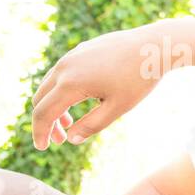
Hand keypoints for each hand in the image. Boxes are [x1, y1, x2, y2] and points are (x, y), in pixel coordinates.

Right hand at [31, 24, 162, 148]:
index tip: (42, 148)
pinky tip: (79, 100)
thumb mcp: (118, 107)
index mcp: (70, 84)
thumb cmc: (138, 79)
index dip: (40, 133)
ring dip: (54, 106)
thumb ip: (93, 125)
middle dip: (46, 122)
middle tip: (60, 139)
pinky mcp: (79, 51)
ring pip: (49, 85)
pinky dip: (61, 91)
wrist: (153, 46)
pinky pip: (61, 74)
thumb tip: (72, 140)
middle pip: (40, 99)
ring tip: (69, 123)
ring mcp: (71, 57)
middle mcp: (64, 68)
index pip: (44, 113)